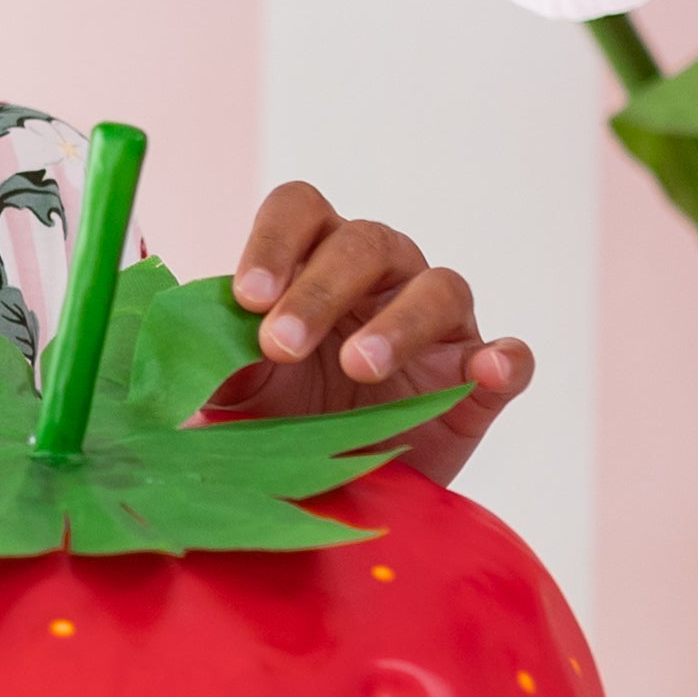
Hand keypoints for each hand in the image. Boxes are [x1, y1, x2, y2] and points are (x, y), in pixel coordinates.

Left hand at [218, 177, 532, 485]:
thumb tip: (187, 353)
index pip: (300, 210)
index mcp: (315, 259)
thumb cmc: (284, 416)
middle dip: (321, 290)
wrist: (336, 486)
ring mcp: (439, 324)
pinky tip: (486, 372)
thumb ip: (219, 363)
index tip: (247, 298)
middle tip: (282, 343)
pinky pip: (510, 355)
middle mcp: (383, 276)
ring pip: (441, 287)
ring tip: (361, 367)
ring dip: (401, 322)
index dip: (274, 242)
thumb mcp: (242, 392)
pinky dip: (504, 359)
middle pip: (366, 244)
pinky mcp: (479, 379)